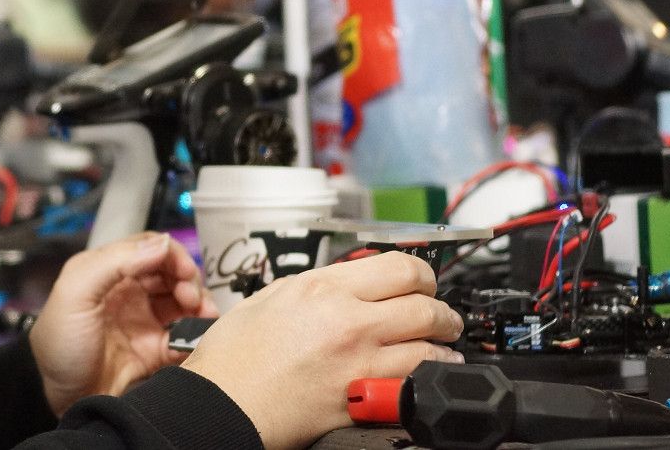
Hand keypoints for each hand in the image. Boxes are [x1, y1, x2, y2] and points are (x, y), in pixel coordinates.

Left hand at [29, 232, 215, 415]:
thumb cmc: (59, 344)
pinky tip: (195, 340)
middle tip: (192, 300)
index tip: (185, 273)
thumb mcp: (75, 293)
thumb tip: (161, 244)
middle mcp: (128, 292)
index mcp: (107, 271)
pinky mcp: (154, 351)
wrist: (57, 399)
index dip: (171, 255)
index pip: (149, 248)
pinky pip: (183, 337)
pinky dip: (195, 335)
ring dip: (199, 305)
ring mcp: (143, 321)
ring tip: (204, 318)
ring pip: (182, 303)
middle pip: (171, 273)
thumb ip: (114, 262)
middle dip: (189, 281)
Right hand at [182, 251, 462, 449]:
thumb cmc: (234, 357)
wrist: (224, 404)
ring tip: (445, 343)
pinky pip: (414, 381)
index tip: (423, 281)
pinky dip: (430, 374)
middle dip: (442, 309)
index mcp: (323, 288)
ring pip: (429, 345)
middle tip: (443, 313)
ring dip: (444, 343)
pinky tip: (430, 372)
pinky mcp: (363, 398)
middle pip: (424, 305)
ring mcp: (360, 361)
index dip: (421, 272)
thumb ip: (315, 285)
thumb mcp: (270, 297)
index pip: (398, 267)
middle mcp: (348, 320)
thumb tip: (347, 281)